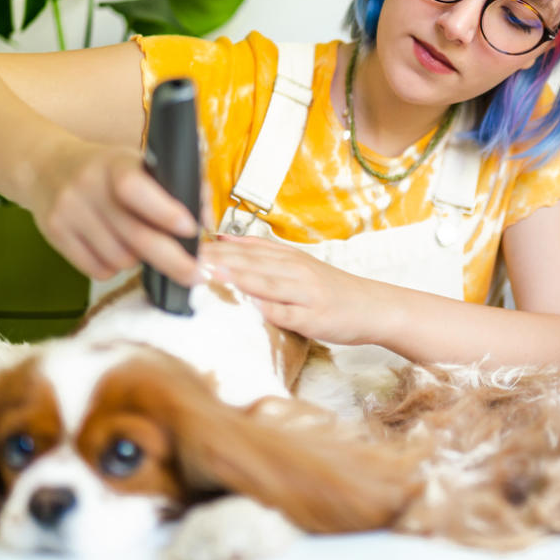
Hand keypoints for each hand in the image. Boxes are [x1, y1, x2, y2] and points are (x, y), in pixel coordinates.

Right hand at [26, 140, 199, 282]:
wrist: (44, 167)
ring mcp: (68, 212)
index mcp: (114, 163)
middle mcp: (88, 186)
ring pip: (121, 259)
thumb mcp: (136, 163)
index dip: (166, 212)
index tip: (192, 230)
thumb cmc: (106, 169)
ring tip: (137, 244)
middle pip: (136, 237)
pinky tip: (112, 249)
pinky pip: (98, 270)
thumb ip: (174, 186)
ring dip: (139, 261)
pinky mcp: (54, 235)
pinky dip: (114, 267)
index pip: (136, 189)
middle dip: (174, 261)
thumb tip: (205, 220)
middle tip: (198, 276)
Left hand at [199, 235, 380, 344]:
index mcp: (289, 258)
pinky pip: (286, 314)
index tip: (185, 247)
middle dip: (217, 260)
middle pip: (250, 263)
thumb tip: (222, 240)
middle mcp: (296, 271)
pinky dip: (266, 309)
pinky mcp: (313, 318)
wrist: (375, 307)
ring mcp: (305, 295)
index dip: (215, 247)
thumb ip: (263, 253)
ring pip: (266, 283)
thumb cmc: (333, 290)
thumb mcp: (299, 265)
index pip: (246, 248)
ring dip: (236, 277)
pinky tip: (247, 307)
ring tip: (209, 273)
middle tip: (186, 257)